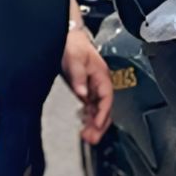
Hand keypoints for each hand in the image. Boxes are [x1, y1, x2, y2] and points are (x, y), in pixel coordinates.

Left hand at [61, 28, 112, 144]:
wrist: (67, 36)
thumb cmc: (73, 44)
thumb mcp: (74, 59)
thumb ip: (78, 77)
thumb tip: (82, 93)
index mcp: (101, 75)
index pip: (107, 98)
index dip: (103, 113)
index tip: (97, 126)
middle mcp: (99, 82)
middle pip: (105, 107)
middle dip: (100, 125)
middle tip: (92, 139)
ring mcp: (93, 86)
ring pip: (98, 109)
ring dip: (95, 124)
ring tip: (88, 137)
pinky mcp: (86, 88)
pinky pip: (91, 107)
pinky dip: (89, 117)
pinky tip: (85, 126)